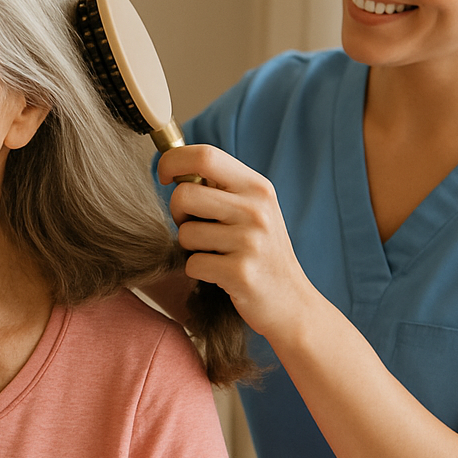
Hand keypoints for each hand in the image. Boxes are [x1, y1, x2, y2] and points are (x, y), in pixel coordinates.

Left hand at [158, 144, 315, 339]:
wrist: (292, 302)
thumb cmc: (262, 253)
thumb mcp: (254, 209)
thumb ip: (222, 187)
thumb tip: (174, 167)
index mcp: (257, 187)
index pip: (205, 155)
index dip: (173, 160)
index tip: (165, 176)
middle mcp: (256, 209)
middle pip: (184, 195)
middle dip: (177, 213)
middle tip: (195, 227)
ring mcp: (249, 241)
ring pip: (185, 233)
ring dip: (190, 247)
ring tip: (216, 253)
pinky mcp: (240, 272)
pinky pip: (192, 264)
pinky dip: (198, 271)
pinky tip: (220, 274)